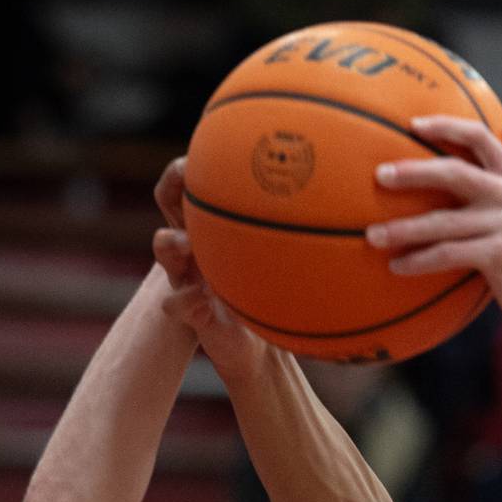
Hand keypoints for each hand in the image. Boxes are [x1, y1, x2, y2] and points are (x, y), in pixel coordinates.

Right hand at [151, 157, 275, 384]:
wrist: (257, 347)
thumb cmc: (271, 297)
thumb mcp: (283, 264)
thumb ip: (296, 237)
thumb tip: (340, 206)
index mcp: (214, 227)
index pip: (196, 183)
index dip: (193, 164)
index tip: (207, 153)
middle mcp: (195, 245)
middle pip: (168, 201)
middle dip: (173, 184)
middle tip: (186, 174)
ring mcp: (185, 275)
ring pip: (162, 247)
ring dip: (172, 240)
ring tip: (188, 243)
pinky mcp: (188, 311)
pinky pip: (173, 302)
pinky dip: (187, 298)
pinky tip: (206, 297)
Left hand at [367, 117, 501, 335]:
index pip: (480, 137)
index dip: (446, 126)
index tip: (413, 124)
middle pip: (454, 173)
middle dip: (412, 172)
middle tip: (379, 175)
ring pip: (443, 222)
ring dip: (403, 229)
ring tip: (373, 236)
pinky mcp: (500, 255)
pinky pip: (448, 254)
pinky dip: (419, 260)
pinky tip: (397, 267)